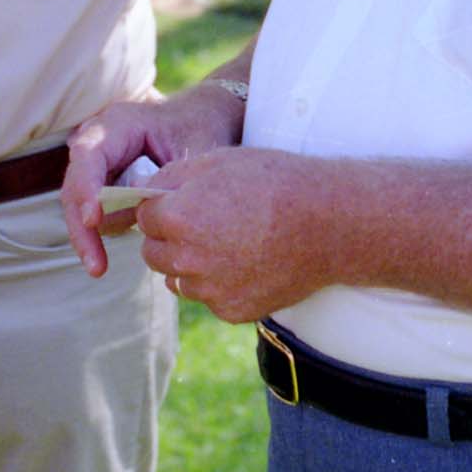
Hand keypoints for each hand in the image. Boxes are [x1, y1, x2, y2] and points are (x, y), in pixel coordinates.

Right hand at [61, 82, 244, 276]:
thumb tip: (148, 214)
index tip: (94, 220)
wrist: (200, 118)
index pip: (90, 155)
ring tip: (99, 267)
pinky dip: (96, 234)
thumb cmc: (199, 128)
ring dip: (86, 236)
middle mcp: (99, 140)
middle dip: (81, 226)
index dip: (88, 187)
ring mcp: (97, 162)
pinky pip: (92, 210)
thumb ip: (172, 180)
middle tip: (96, 265)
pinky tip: (102, 261)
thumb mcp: (194, 150)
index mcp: (119, 124)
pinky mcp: (102, 182)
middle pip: (75, 184)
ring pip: (77, 202)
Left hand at [136, 147, 337, 322]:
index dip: (161, 206)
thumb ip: (172, 177)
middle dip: (168, 237)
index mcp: (178, 218)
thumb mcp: (217, 161)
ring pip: (178, 279)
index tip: (181, 202)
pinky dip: (218, 283)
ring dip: (189, 263)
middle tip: (201, 222)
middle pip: (153, 253)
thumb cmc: (274, 182)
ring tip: (227, 241)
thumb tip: (146, 189)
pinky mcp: (231, 311)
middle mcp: (188, 260)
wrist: (327, 223)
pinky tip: (245, 261)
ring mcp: (210, 290)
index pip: (144, 217)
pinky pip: (208, 297)